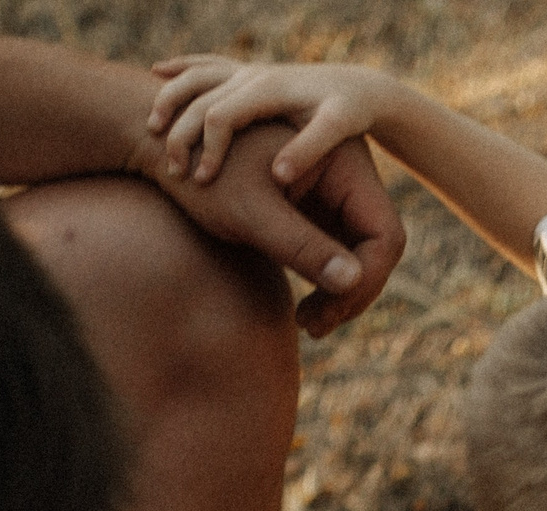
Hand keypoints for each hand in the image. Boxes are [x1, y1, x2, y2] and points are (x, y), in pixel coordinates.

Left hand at [132, 118, 403, 335]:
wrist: (163, 147)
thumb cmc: (201, 171)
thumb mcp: (251, 211)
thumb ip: (303, 247)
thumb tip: (352, 283)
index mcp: (341, 163)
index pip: (383, 235)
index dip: (367, 279)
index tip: (331, 308)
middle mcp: (342, 179)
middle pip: (373, 251)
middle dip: (352, 294)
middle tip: (315, 327)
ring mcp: (326, 198)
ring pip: (355, 260)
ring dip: (338, 297)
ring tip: (306, 324)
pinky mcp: (308, 213)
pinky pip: (331, 258)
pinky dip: (321, 286)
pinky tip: (300, 312)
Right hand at [149, 56, 396, 187]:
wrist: (360, 86)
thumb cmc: (349, 112)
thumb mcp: (334, 129)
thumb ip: (308, 151)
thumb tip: (280, 176)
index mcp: (267, 91)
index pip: (221, 116)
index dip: (207, 148)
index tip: (201, 180)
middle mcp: (250, 76)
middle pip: (197, 98)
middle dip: (179, 133)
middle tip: (170, 171)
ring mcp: (245, 72)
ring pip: (194, 77)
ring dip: (169, 99)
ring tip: (150, 129)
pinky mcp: (245, 73)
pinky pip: (204, 64)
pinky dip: (180, 68)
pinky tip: (157, 73)